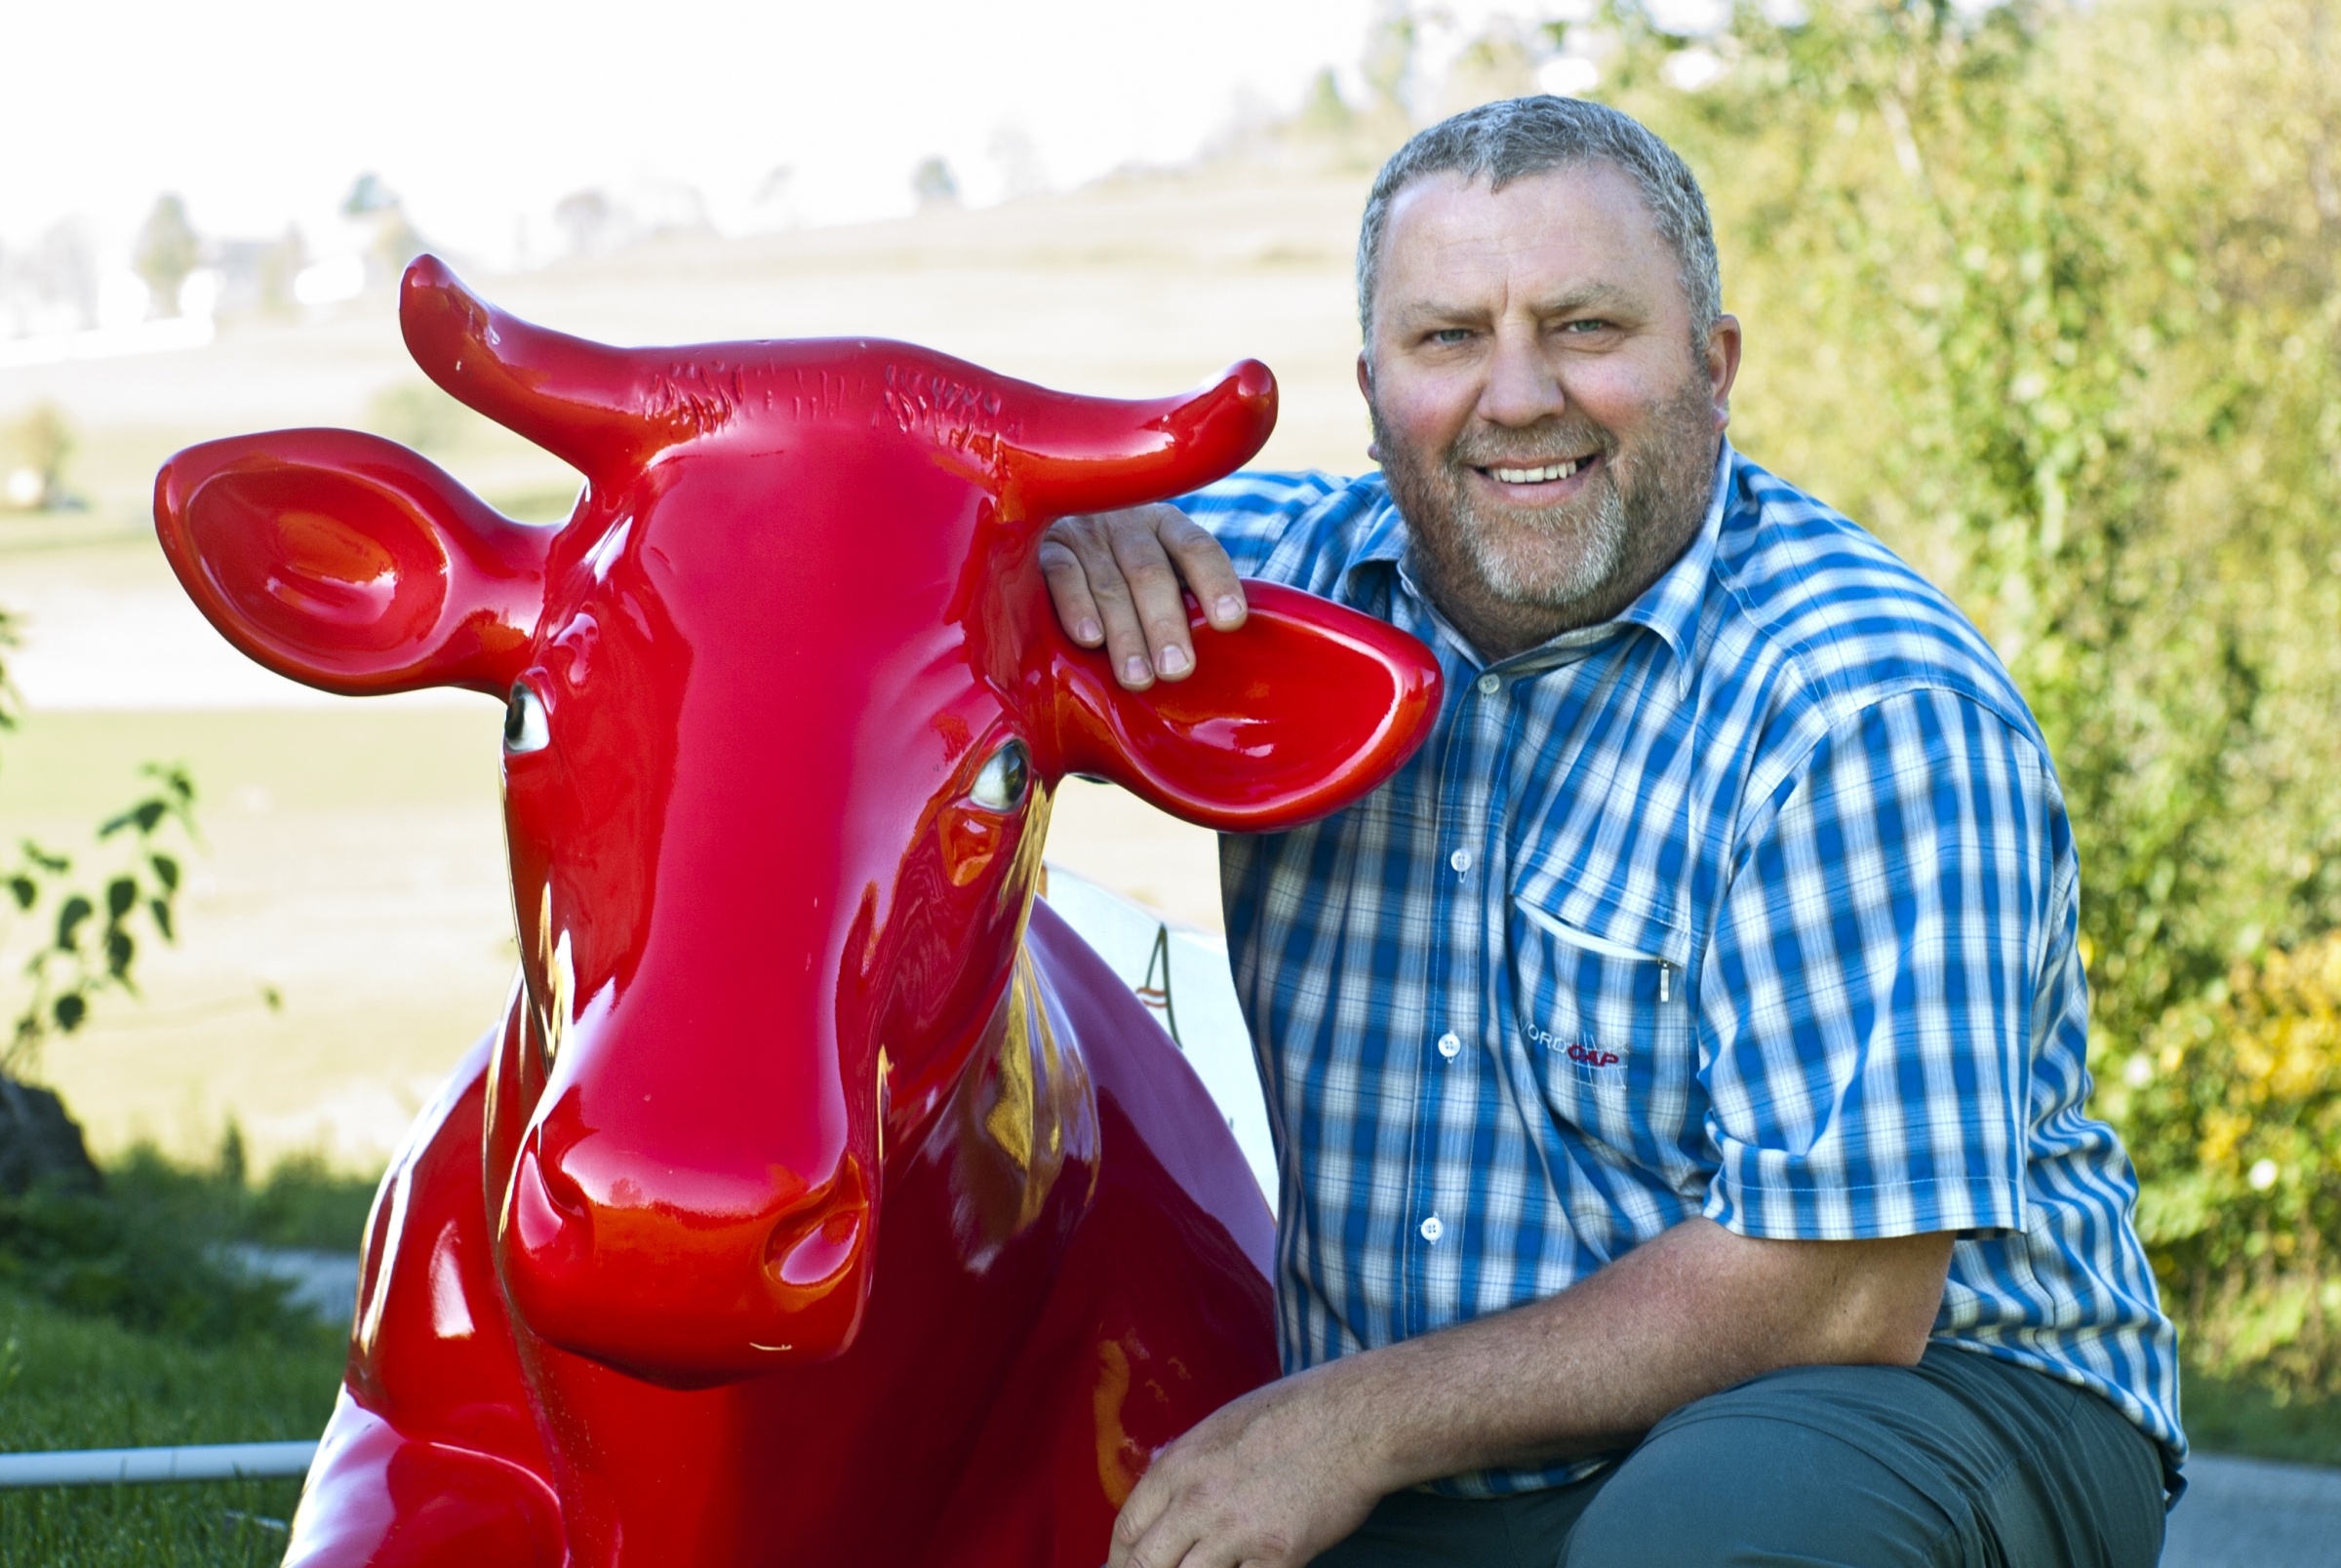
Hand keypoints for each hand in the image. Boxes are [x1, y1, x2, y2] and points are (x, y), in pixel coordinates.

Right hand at [1040, 504, 1246, 689]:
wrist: (1049, 521)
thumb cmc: (1119, 571)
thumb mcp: (1155, 568)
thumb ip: (1183, 598)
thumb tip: (1223, 655)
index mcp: (1166, 525)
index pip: (1197, 548)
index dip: (1215, 582)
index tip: (1230, 621)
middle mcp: (1127, 524)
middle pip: (1151, 573)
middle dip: (1165, 624)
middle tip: (1177, 670)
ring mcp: (1085, 534)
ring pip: (1110, 584)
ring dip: (1125, 634)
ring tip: (1138, 677)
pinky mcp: (1046, 548)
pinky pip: (1064, 575)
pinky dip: (1077, 607)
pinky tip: (1090, 640)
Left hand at [1106, 1369, 1387, 1567]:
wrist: (1353, 1420)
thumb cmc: (1292, 1414)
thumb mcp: (1220, 1428)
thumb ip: (1188, 1469)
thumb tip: (1169, 1503)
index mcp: (1179, 1465)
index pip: (1127, 1529)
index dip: (1119, 1560)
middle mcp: (1198, 1501)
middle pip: (1145, 1565)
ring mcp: (1236, 1532)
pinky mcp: (1277, 1557)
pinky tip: (1248, 1567)